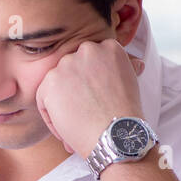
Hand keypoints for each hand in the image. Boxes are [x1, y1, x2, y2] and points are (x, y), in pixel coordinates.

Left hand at [35, 38, 145, 155]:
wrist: (115, 134)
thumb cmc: (124, 115)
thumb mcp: (130, 82)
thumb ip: (122, 69)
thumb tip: (136, 63)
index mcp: (109, 47)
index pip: (90, 62)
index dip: (91, 84)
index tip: (98, 100)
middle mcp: (87, 50)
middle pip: (72, 72)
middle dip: (75, 93)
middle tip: (85, 114)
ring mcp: (67, 64)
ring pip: (56, 85)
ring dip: (62, 105)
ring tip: (76, 125)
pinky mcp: (51, 81)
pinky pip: (43, 99)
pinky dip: (52, 118)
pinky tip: (67, 131)